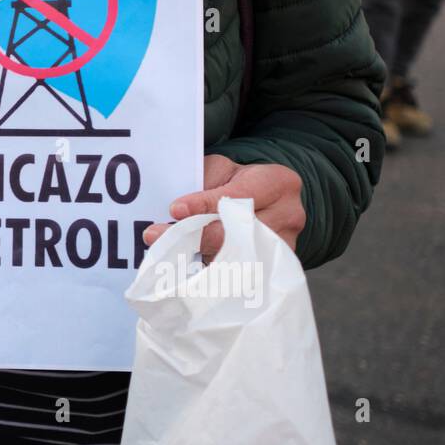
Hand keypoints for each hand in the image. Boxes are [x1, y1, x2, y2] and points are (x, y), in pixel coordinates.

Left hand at [143, 155, 305, 258]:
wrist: (266, 204)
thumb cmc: (238, 182)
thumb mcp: (223, 169)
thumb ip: (204, 182)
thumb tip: (176, 210)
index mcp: (277, 183)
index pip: (238, 195)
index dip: (204, 204)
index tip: (175, 209)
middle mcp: (287, 216)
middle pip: (237, 232)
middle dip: (195, 235)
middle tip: (157, 236)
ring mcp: (282, 248)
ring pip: (234, 258)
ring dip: (197, 258)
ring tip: (165, 256)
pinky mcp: (272, 270)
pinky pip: (236, 275)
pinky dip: (208, 273)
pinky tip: (182, 271)